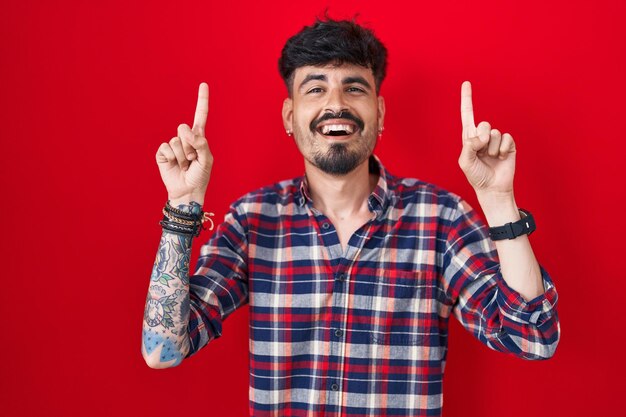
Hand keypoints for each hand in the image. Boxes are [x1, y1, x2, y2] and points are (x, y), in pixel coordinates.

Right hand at [156, 83, 212, 204]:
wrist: (187, 191)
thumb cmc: (200, 176)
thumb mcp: (207, 160)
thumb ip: (201, 143)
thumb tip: (186, 130)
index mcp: (198, 138)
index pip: (200, 115)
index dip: (202, 100)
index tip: (204, 84)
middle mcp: (185, 138)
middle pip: (183, 128)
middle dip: (190, 145)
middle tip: (192, 159)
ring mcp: (173, 145)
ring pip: (176, 141)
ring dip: (182, 156)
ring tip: (185, 165)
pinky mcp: (162, 153)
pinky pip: (166, 148)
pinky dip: (172, 158)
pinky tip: (174, 165)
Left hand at [458, 81, 515, 195]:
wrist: (492, 188)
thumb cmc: (476, 176)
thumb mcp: (465, 162)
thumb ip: (469, 146)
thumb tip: (482, 136)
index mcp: (469, 138)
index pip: (467, 115)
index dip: (467, 99)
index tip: (466, 83)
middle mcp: (483, 136)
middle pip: (483, 124)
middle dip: (482, 139)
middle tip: (482, 153)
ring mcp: (496, 140)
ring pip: (495, 133)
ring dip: (491, 149)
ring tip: (491, 159)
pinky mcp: (508, 145)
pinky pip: (506, 138)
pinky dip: (503, 150)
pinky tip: (501, 158)